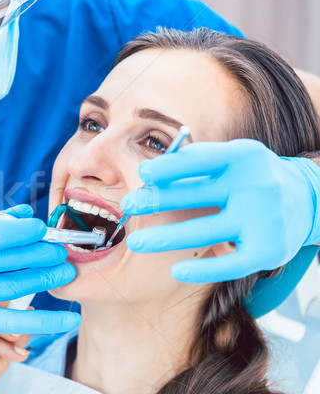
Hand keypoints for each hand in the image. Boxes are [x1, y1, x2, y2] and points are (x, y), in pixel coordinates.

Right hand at [0, 204, 80, 346]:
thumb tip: (22, 214)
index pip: (1, 232)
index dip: (29, 231)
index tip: (43, 230)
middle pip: (14, 257)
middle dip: (45, 252)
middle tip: (62, 249)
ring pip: (19, 286)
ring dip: (49, 277)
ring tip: (66, 270)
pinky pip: (14, 322)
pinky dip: (45, 321)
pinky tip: (68, 319)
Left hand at [120, 139, 318, 282]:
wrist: (307, 200)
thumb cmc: (253, 178)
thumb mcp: (233, 160)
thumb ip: (198, 164)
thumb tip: (148, 173)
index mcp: (245, 157)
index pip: (202, 160)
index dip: (170, 167)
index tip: (142, 174)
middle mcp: (256, 186)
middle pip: (196, 196)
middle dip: (157, 201)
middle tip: (126, 206)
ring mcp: (263, 220)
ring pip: (205, 232)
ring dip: (165, 238)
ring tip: (136, 242)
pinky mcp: (267, 251)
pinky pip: (228, 265)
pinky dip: (201, 269)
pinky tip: (175, 270)